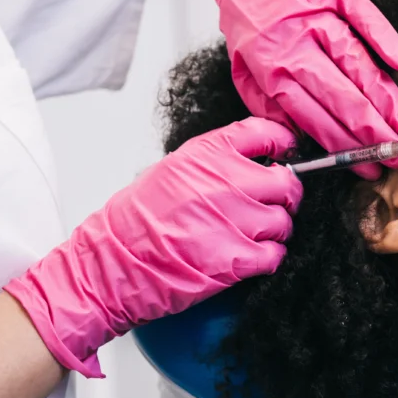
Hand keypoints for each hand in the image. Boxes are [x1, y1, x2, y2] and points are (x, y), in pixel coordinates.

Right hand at [4, 117, 302, 377]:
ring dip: (273, 231)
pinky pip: (276, 254)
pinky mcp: (236, 260)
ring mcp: (234, 221)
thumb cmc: (135, 221)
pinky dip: (268, 258)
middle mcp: (226, 182)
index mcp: (208, 154)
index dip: (282, 145)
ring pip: (284, 221)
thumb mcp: (173, 171)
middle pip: (287, 182)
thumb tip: (255, 163)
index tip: (284, 155)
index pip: (266, 132)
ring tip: (250, 236)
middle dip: (284, 196)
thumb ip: (215, 162)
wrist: (110, 264)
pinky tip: (248, 258)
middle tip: (271, 205)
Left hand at [206, 0, 397, 178]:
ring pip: (354, 60)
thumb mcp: (244, 65)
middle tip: (395, 153)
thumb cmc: (251, 18)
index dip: (340, 144)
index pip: (310, 115)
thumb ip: (268, 103)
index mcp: (270, 66)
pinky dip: (382, 38)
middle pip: (337, 94)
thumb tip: (299, 141)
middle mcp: (294, 41)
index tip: (366, 165)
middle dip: (369, 130)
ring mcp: (317, 12)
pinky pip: (363, 16)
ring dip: (381, 95)